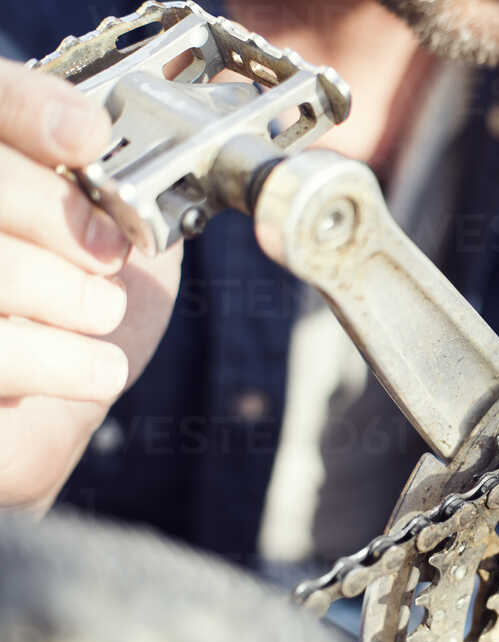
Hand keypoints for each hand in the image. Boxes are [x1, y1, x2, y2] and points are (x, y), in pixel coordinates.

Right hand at [0, 59, 181, 509]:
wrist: (43, 421)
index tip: (90, 134)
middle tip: (108, 255)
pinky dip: (55, 359)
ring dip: (58, 289)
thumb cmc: (80, 317)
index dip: (31, 107)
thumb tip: (212, 109)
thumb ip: (140, 178)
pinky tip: (99, 368)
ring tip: (101, 313)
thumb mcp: (123, 238)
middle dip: (51, 208)